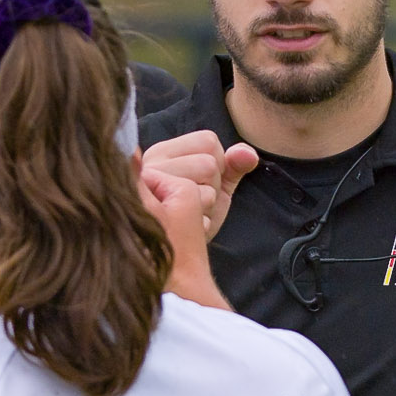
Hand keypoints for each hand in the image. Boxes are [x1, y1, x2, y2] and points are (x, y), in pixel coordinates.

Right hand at [142, 131, 258, 239]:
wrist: (172, 255)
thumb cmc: (192, 215)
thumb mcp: (217, 186)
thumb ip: (235, 166)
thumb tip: (249, 155)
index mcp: (162, 151)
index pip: (208, 141)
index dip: (218, 165)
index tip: (200, 183)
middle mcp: (149, 163)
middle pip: (209, 164)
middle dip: (212, 188)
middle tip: (194, 204)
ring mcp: (146, 187)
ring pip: (204, 188)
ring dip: (206, 207)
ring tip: (189, 215)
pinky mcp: (152, 213)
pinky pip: (195, 213)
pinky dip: (200, 224)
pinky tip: (185, 228)